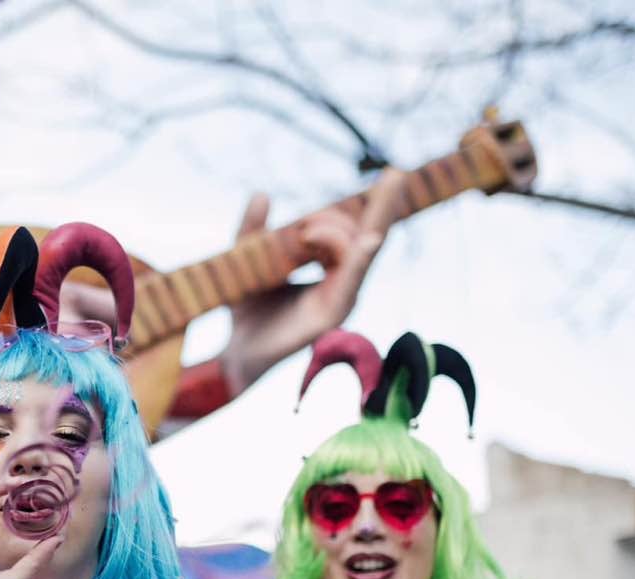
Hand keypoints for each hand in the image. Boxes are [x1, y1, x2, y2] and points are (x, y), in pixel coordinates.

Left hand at [217, 168, 403, 392]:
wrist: (236, 350)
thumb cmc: (246, 308)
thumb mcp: (248, 258)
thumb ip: (253, 229)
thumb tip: (261, 194)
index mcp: (329, 267)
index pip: (353, 229)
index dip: (365, 204)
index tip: (376, 176)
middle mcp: (342, 281)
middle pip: (370, 236)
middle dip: (384, 205)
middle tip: (398, 172)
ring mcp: (341, 298)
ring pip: (359, 253)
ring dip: (340, 230)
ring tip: (317, 227)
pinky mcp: (332, 315)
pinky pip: (350, 282)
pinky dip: (359, 259)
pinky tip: (369, 240)